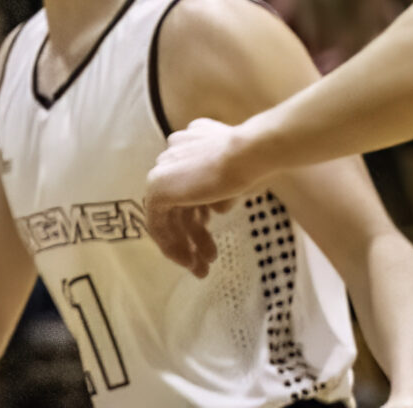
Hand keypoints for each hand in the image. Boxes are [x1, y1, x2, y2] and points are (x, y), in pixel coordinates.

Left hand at [144, 117, 253, 276]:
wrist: (248, 155)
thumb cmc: (255, 165)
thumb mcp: (237, 180)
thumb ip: (220, 189)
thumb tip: (214, 207)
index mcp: (191, 142)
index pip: (190, 183)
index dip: (199, 212)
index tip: (212, 229)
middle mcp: (174, 151)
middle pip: (180, 200)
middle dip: (193, 234)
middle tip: (209, 259)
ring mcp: (164, 168)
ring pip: (170, 213)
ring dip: (184, 244)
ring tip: (202, 270)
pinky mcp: (158, 186)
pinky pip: (157, 222)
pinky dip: (171, 244)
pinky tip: (188, 262)